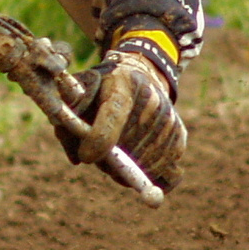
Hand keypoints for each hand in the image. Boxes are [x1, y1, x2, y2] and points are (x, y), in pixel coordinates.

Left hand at [70, 42, 185, 190]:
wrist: (140, 74)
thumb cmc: (101, 89)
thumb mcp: (80, 94)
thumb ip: (68, 123)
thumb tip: (78, 159)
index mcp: (120, 84)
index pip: (112, 117)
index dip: (97, 142)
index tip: (86, 156)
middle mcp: (150, 100)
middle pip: (127, 148)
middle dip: (108, 160)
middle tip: (99, 153)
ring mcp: (168, 118)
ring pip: (144, 164)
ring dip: (127, 170)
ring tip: (117, 153)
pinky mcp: (179, 134)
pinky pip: (166, 171)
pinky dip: (150, 175)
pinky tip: (138, 164)